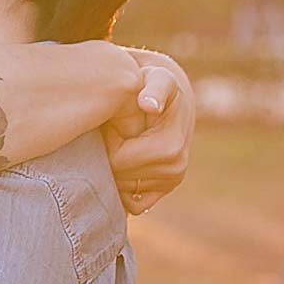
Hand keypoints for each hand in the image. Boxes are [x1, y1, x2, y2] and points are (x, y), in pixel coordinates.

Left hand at [100, 49, 193, 214]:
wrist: (169, 98)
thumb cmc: (154, 85)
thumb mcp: (156, 79)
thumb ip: (153, 88)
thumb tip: (149, 105)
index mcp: (171, 148)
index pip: (118, 161)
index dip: (108, 140)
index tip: (113, 120)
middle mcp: (176, 169)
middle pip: (118, 176)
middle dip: (109, 154)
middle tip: (113, 131)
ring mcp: (171, 182)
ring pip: (122, 189)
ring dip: (114, 167)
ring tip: (120, 142)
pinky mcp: (164, 190)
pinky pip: (132, 204)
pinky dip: (121, 187)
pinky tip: (122, 161)